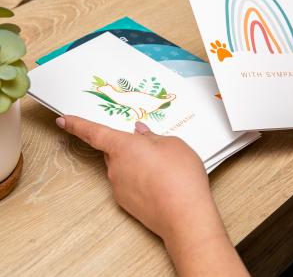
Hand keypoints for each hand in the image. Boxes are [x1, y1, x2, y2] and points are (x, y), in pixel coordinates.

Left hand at [56, 116, 249, 276]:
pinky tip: (159, 182)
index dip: (77, 124)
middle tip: (150, 147)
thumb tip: (141, 133)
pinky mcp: (125, 202)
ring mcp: (118, 186)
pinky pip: (128, 183)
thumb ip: (152, 136)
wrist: (184, 216)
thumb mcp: (172, 144)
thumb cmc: (180, 176)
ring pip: (122, 167)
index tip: (64, 119)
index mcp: (123, 146)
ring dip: (136, 163)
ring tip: (162, 168)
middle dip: (127, 146)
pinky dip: (139, 179)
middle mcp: (115, 167)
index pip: (93, 132)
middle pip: (113, 150)